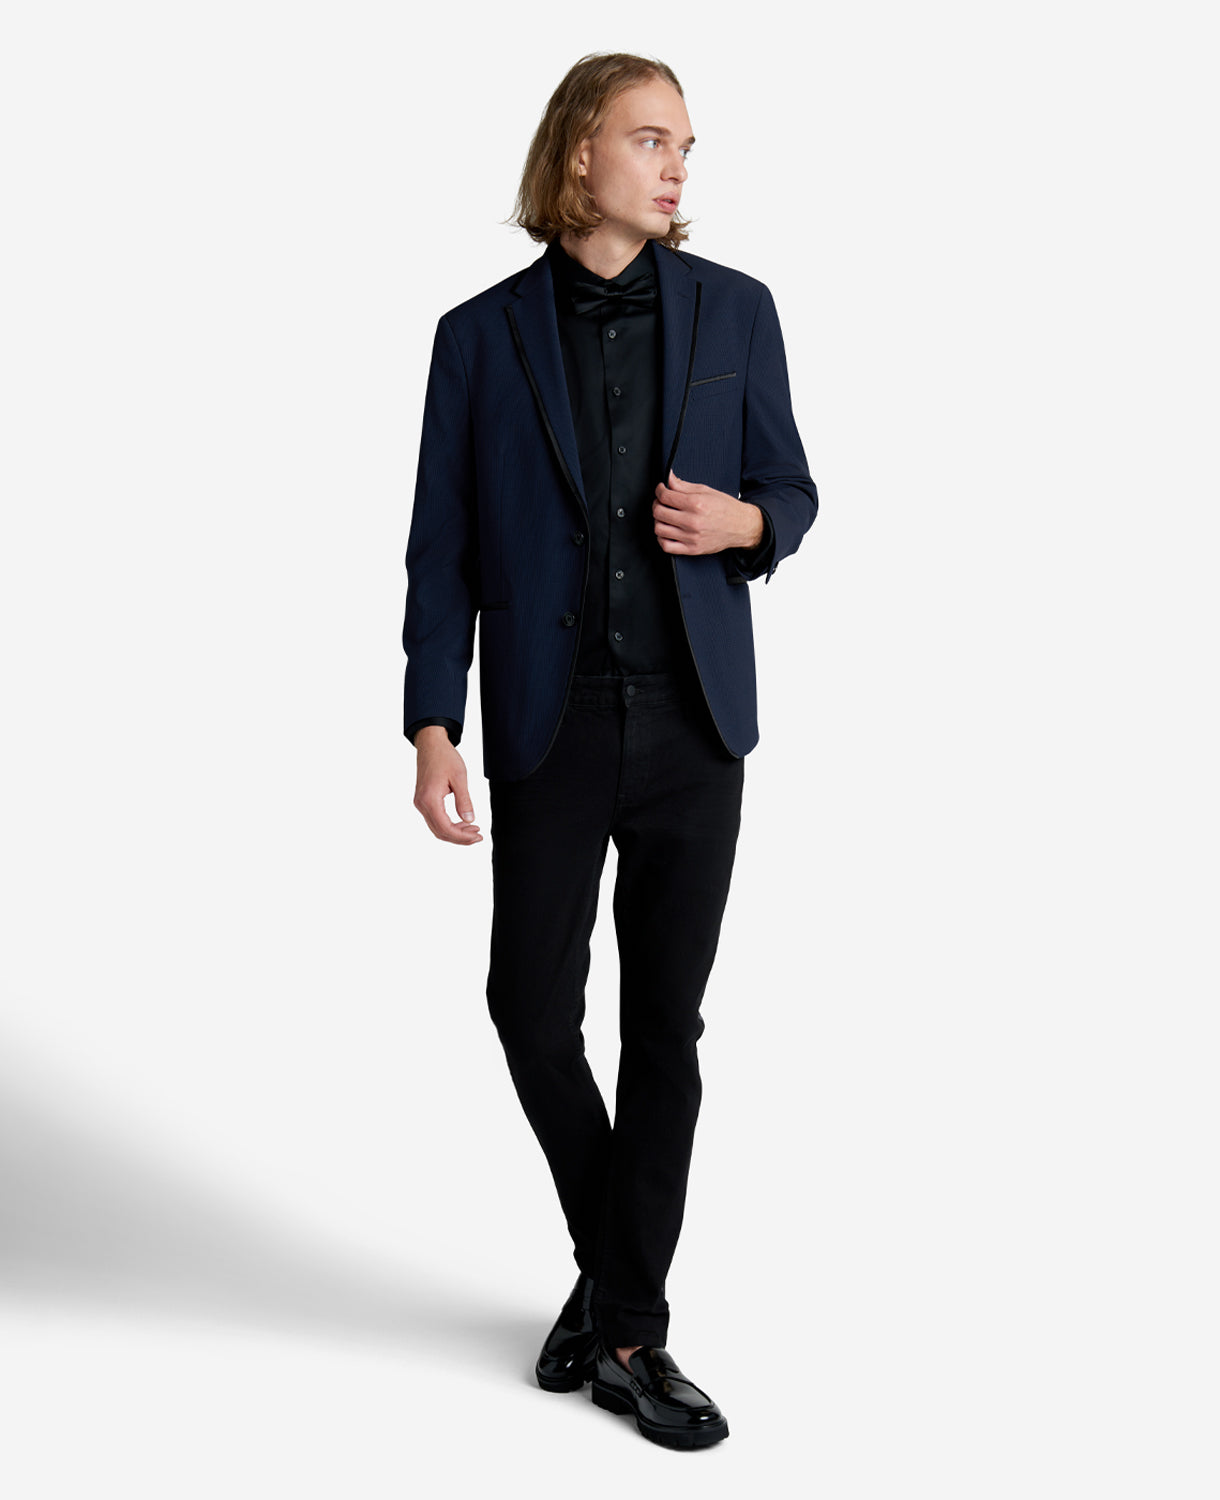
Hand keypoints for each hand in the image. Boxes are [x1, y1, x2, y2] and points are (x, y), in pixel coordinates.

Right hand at [413, 727, 482, 844]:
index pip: (445, 828)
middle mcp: (421, 804)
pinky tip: (462, 822)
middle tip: (478, 836)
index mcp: (429, 799)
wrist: (431, 744)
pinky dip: (448, 825)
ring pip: (437, 828)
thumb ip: (464, 801)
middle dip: (460, 838)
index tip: (478, 836)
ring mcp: (420, 803)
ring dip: (455, 832)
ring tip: (473, 830)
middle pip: (440, 832)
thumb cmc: (445, 757)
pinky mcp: (422, 800)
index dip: (462, 837)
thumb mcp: (459, 778)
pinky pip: (435, 820)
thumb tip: (470, 820)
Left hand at [652, 469, 763, 555]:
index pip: (665, 496)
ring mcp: (691, 537)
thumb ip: (683, 485)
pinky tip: (667, 532)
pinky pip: (666, 546)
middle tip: (662, 502)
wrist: (741, 526)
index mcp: (696, 504)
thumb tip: (668, 478)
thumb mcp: (706, 491)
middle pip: (659, 512)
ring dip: (658, 521)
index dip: (659, 490)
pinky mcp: (692, 549)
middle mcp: (692, 521)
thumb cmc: (725, 508)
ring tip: (665, 517)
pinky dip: (661, 539)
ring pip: (659, 529)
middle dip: (657, 504)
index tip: (661, 490)